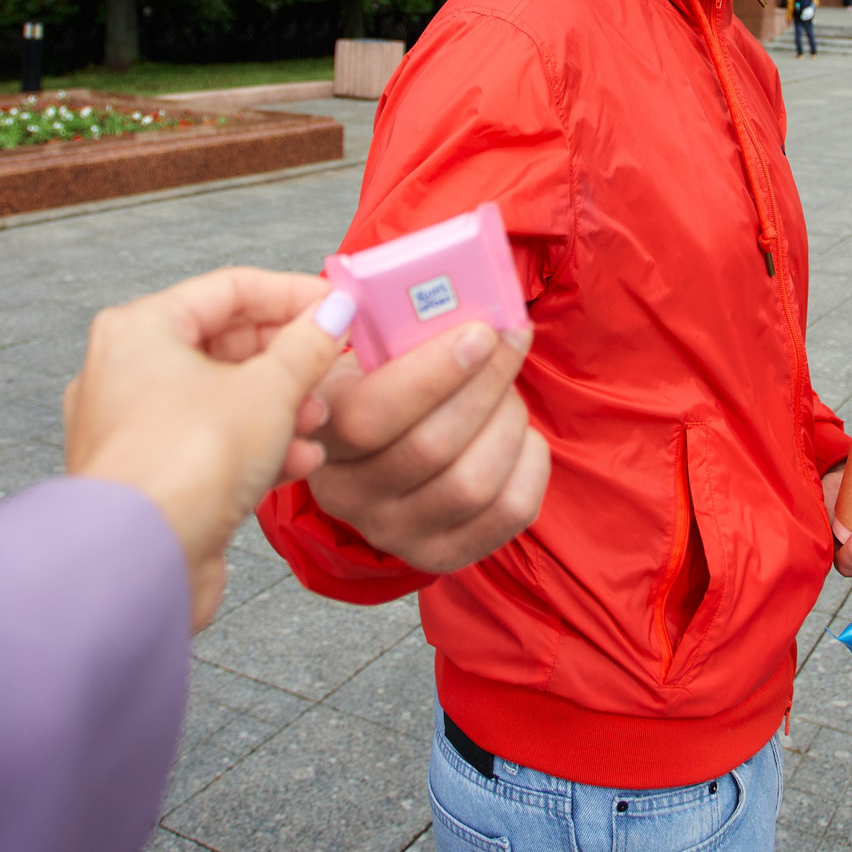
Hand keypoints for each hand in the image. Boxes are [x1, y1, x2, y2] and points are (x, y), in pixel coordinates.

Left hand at [64, 267, 348, 631]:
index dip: (293, 295)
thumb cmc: (182, 466)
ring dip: (280, 408)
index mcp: (141, 329)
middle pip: (226, 344)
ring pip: (222, 398)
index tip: (337, 308)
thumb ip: (307, 346)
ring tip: (317, 422)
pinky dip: (257, 448)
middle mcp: (125, 371)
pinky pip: (212, 444)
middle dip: (289, 360)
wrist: (141, 561)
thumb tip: (332, 315)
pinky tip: (297, 462)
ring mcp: (135, 427)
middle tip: (333, 366)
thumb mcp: (268, 391)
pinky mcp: (152, 476)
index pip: (230, 288)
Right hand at [305, 321, 550, 573]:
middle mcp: (349, 495)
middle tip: (508, 342)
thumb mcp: (366, 354)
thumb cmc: (380, 384)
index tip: (481, 331)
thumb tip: (469, 297)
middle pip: (432, 448)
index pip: (371, 416)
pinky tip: (519, 434)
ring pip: (473, 484)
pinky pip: (511, 511)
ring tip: (507, 391)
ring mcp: (395, 533)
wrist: (379, 451)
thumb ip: (400, 330)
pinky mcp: (443, 554)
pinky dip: (530, 462)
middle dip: (486, 385)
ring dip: (507, 422)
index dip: (433, 373)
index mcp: (320, 433)